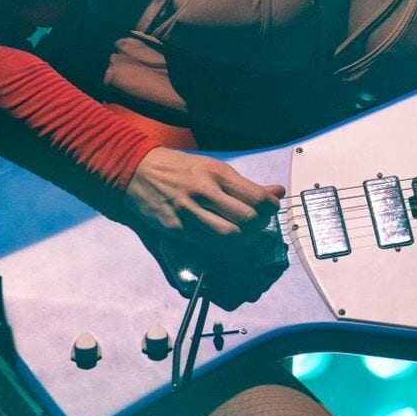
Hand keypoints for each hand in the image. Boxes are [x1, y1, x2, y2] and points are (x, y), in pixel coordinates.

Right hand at [125, 146, 285, 268]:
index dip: (270, 209)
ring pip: (230, 236)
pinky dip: (225, 248)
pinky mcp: (176, 229)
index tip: (271, 210)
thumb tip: (278, 192)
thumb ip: (246, 184)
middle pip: (246, 220)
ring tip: (246, 235)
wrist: (138, 171)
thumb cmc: (180, 168)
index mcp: (217, 174)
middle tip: (258, 225)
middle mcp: (204, 193)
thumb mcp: (214, 167)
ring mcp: (189, 213)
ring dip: (245, 240)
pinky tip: (229, 243)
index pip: (256, 198)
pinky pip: (208, 244)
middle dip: (259, 226)